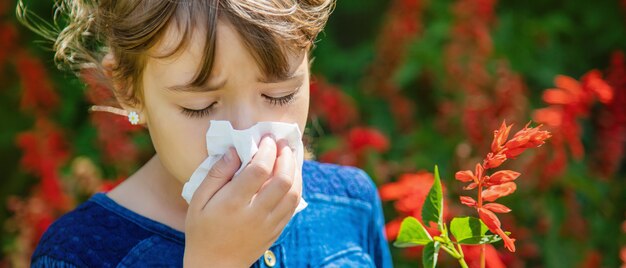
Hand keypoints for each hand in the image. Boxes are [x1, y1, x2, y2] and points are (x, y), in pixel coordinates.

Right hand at [183, 136, 301, 266]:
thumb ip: (217, 174)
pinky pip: (294, 205)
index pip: (259, 170)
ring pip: (294, 192)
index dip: (266, 150)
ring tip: (289, 155)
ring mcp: (269, 223)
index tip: (266, 138)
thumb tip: (234, 150)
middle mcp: (255, 213)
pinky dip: (297, 185)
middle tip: (281, 143)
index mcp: (233, 203)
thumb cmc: (202, 229)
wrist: (215, 265)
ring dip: (295, 170)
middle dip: (286, 156)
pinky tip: (292, 174)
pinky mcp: (277, 230)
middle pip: (282, 180)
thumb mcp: (198, 200)